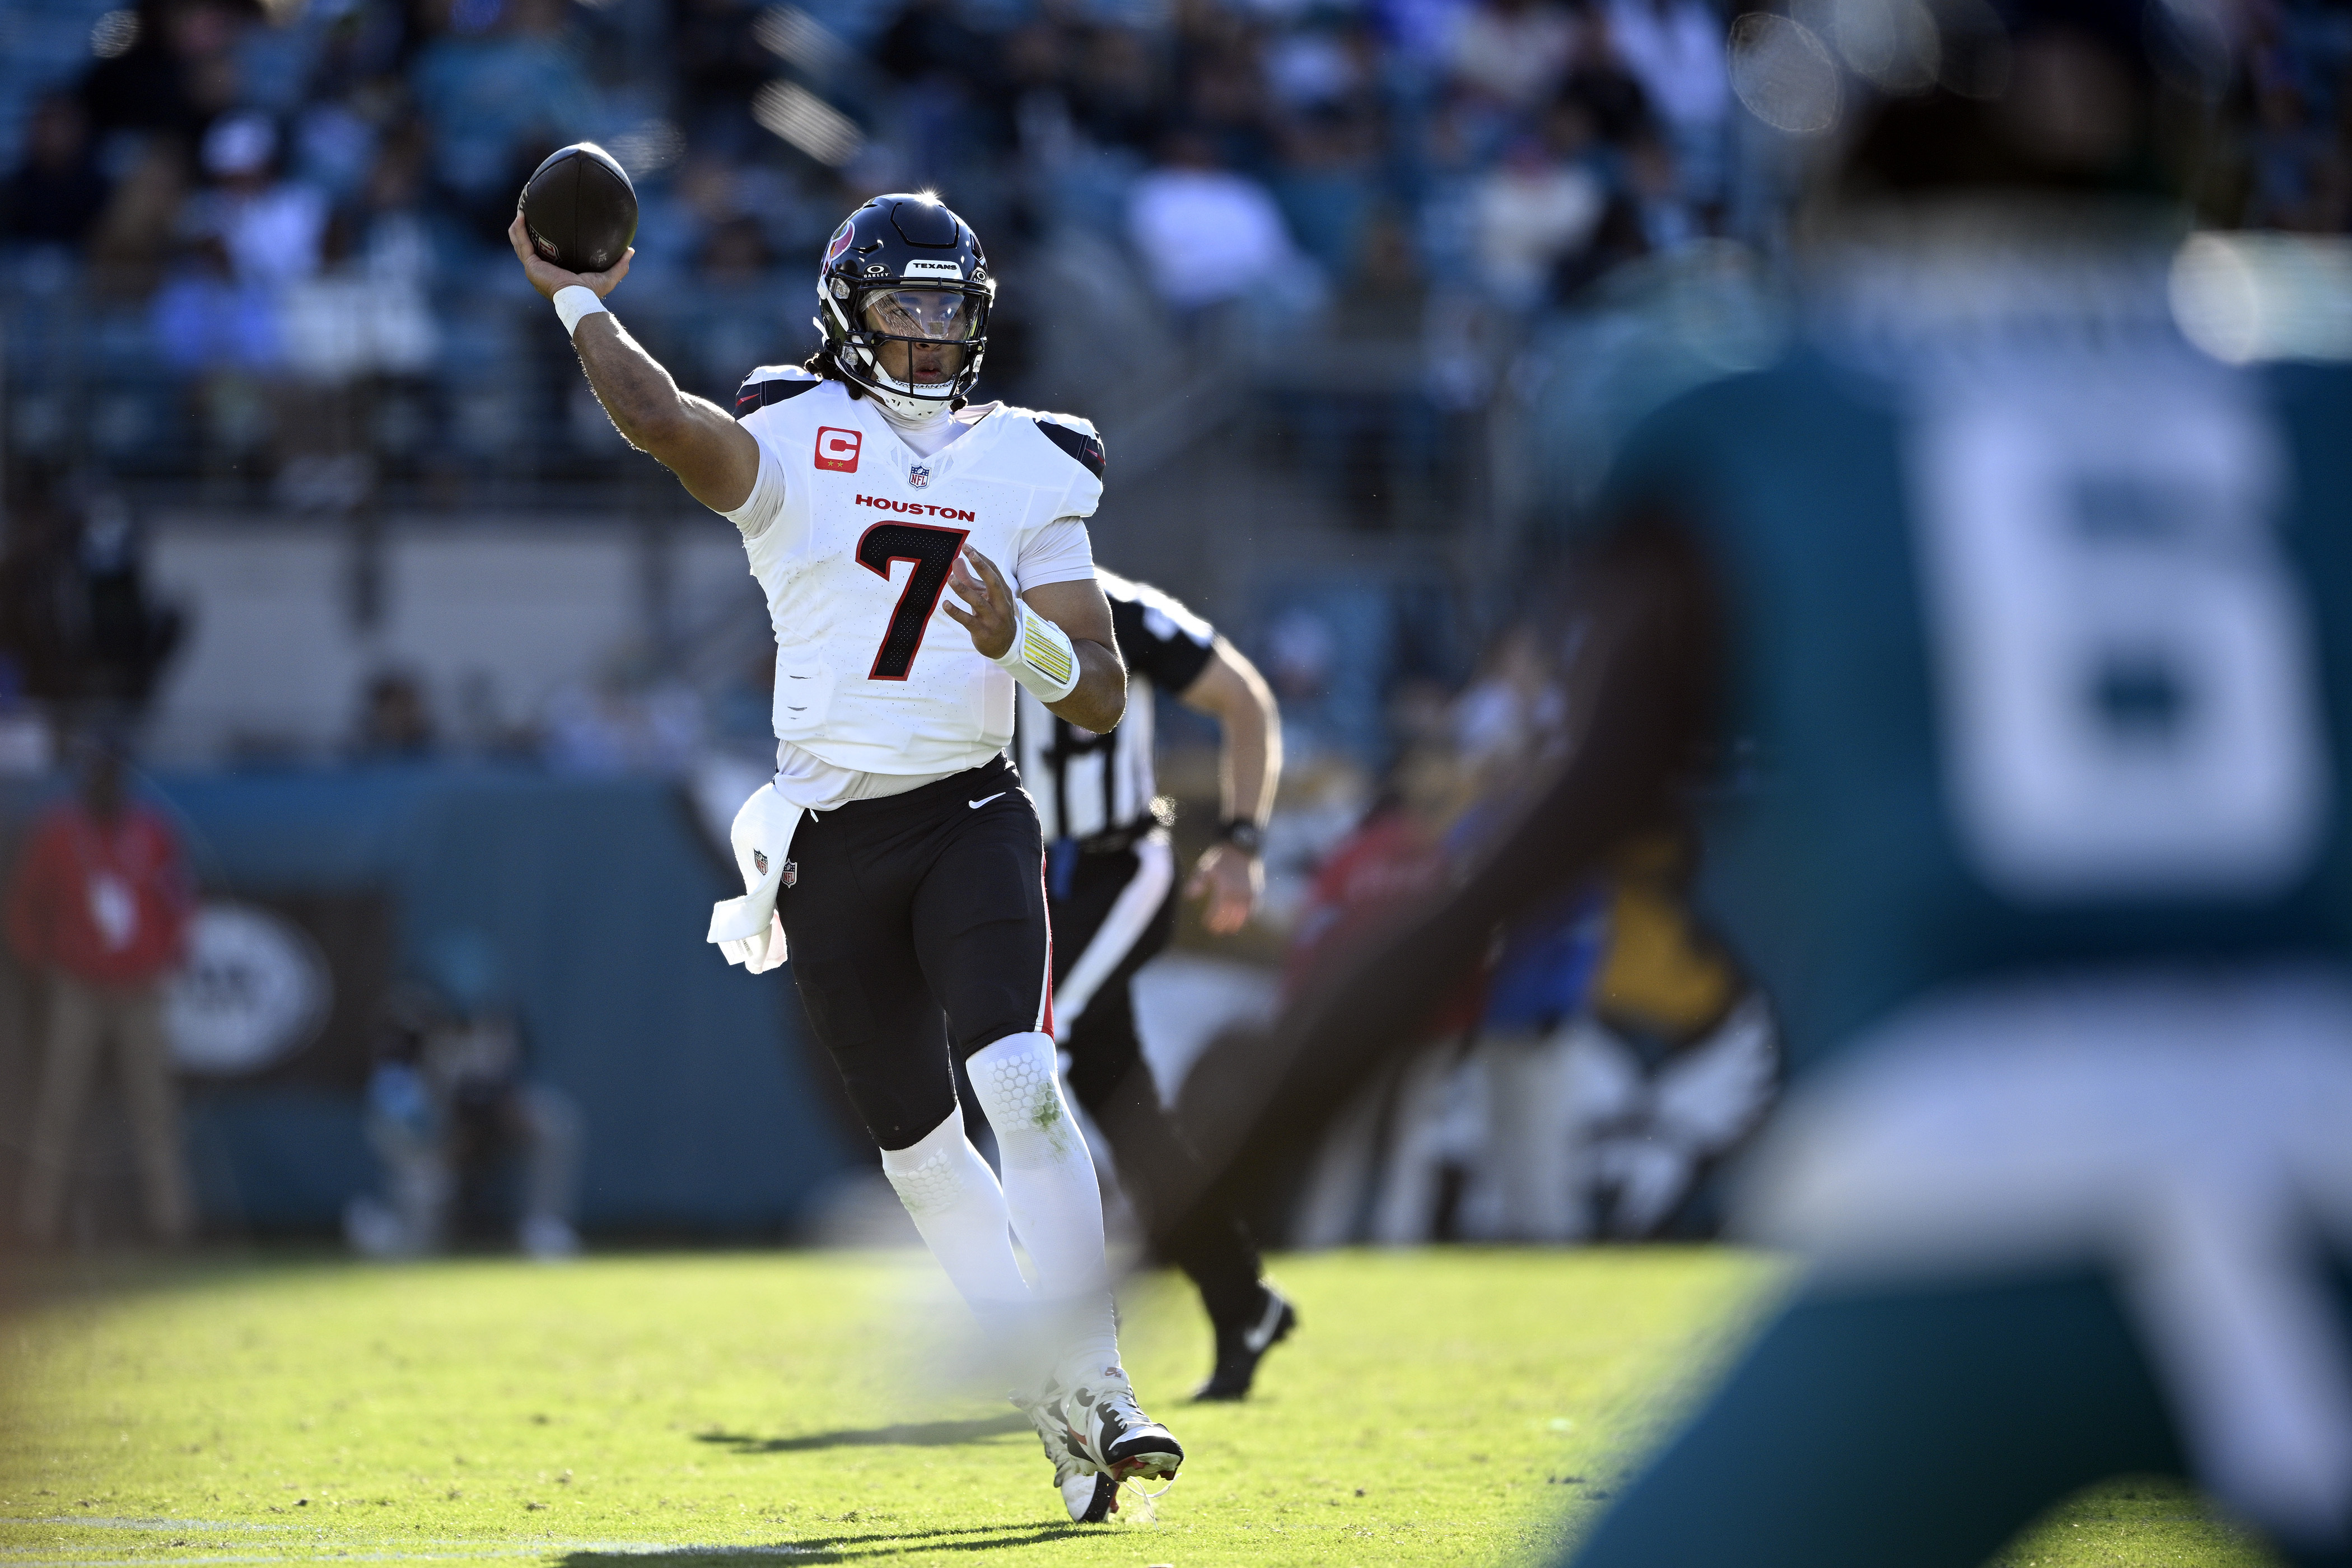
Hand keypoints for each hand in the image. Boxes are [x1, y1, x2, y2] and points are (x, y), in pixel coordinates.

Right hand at [508, 211, 633, 301]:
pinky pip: (522, 243)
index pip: (544, 253)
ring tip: (520, 210)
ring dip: (517, 227)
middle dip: (524, 230)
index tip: (544, 223)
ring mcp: (534, 267)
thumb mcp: (608, 276)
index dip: (541, 240)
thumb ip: (619, 265)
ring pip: (519, 243)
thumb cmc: (591, 293)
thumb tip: (630, 251)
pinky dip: (519, 230)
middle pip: (527, 246)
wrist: (579, 300)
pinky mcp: (531, 265)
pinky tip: (521, 216)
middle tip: (527, 212)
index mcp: (553, 271)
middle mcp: (541, 269)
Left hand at [943, 545, 1016, 658]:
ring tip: (951, 579)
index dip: (981, 559)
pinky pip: (968, 621)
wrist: (1006, 646)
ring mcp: (992, 619)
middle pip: (993, 583)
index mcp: (1003, 593)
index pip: (994, 572)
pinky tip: (945, 604)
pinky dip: (956, 612)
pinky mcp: (983, 632)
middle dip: (982, 567)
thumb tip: (957, 560)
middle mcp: (1000, 604)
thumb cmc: (994, 616)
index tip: (967, 547)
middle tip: (969, 553)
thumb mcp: (984, 597)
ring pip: (978, 602)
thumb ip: (970, 579)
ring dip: (964, 590)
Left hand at [1187, 842, 1261, 934]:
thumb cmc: (1220, 858)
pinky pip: (1253, 909)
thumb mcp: (1205, 868)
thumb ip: (1197, 883)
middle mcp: (1237, 894)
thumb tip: (1188, 896)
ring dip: (1235, 924)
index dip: (1211, 920)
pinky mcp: (1256, 891)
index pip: (1217, 912)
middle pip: (1229, 916)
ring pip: (1242, 915)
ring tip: (1229, 930)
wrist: (1241, 848)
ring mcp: (1248, 894)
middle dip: (1221, 924)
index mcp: (1224, 890)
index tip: (1206, 924)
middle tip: (1215, 931)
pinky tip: (1243, 920)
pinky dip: (1248, 916)